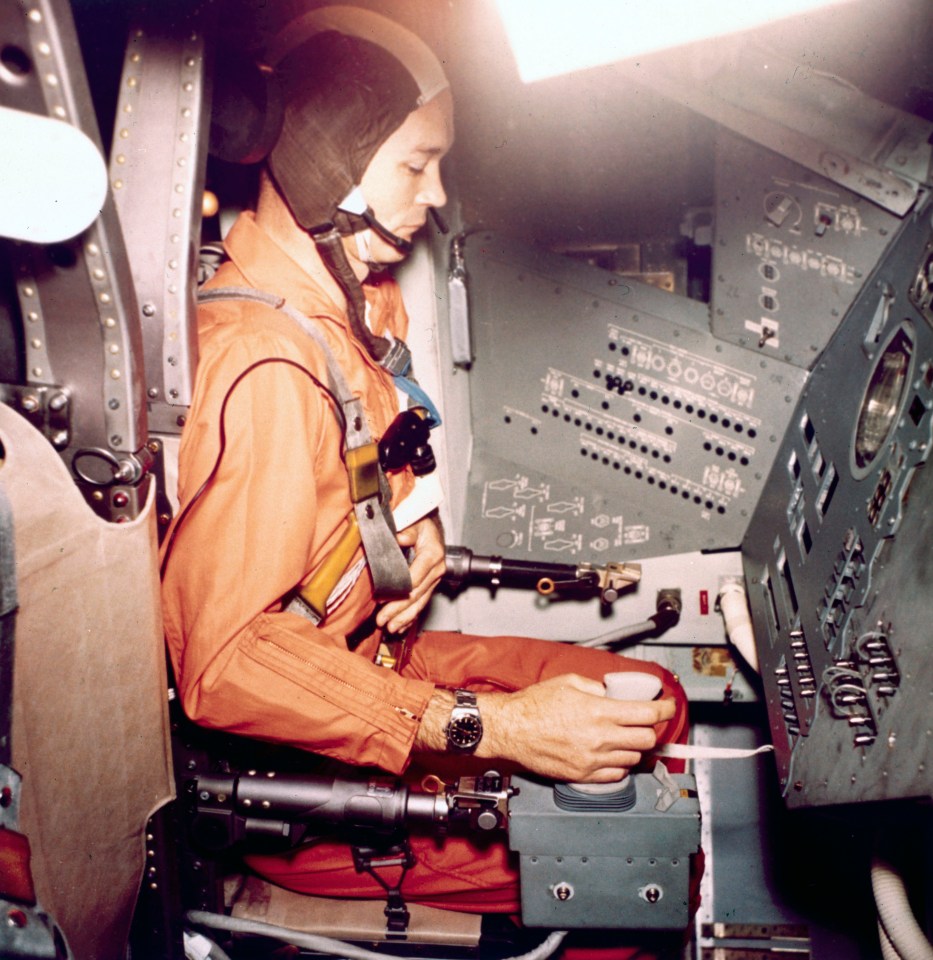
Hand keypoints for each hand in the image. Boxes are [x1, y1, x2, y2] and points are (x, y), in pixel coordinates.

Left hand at [376, 512, 445, 634]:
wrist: (432, 526)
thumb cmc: (422, 523)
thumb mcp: (416, 520)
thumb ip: (408, 530)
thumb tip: (400, 538)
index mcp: (433, 555)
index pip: (415, 579)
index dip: (398, 591)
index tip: (383, 599)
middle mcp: (436, 570)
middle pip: (416, 595)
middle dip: (399, 611)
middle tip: (382, 621)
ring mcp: (434, 579)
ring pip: (420, 603)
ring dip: (404, 617)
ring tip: (390, 628)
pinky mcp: (430, 584)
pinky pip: (422, 603)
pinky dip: (411, 616)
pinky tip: (401, 626)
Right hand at [480, 673, 674, 782]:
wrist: (510, 729)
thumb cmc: (534, 705)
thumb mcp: (568, 683)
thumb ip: (597, 688)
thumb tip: (614, 694)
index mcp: (599, 711)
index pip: (647, 713)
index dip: (664, 709)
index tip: (668, 706)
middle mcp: (599, 737)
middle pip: (647, 739)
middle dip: (649, 728)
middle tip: (643, 722)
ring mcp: (592, 759)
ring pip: (633, 757)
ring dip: (633, 746)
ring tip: (621, 736)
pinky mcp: (583, 775)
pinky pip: (616, 774)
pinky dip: (619, 763)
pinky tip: (609, 753)